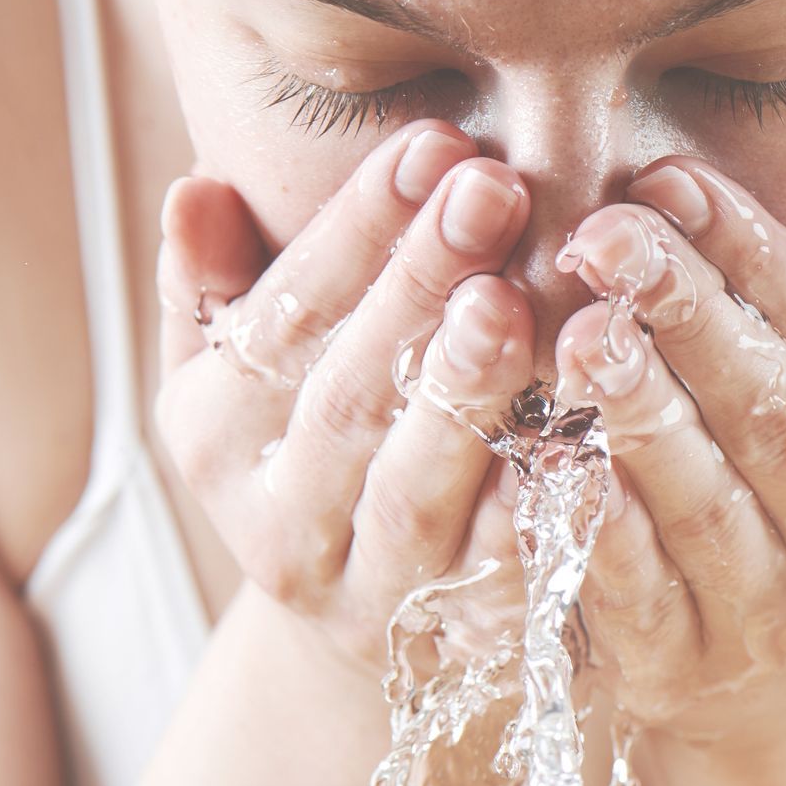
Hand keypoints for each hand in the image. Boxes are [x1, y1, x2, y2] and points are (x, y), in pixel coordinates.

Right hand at [154, 120, 540, 672]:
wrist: (367, 630)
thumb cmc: (316, 452)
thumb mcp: (240, 377)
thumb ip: (215, 289)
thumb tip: (199, 189)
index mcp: (214, 438)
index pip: (284, 320)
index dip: (357, 230)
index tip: (431, 147)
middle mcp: (280, 525)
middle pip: (349, 399)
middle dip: (417, 288)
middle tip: (489, 192)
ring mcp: (371, 592)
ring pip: (416, 489)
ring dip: (468, 393)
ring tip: (515, 300)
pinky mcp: (462, 638)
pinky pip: (507, 566)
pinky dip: (544, 499)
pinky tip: (586, 427)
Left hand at [551, 146, 785, 742]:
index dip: (757, 255)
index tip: (669, 180)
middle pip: (777, 419)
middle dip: (693, 320)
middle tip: (605, 236)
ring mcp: (769, 614)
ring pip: (704, 507)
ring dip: (640, 417)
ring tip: (577, 332)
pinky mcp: (678, 667)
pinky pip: (632, 595)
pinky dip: (590, 526)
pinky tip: (540, 452)